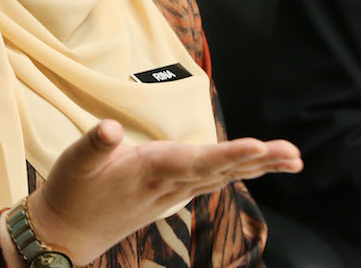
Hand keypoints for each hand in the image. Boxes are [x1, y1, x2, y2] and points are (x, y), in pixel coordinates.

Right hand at [25, 119, 301, 264]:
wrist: (66, 233)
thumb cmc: (70, 191)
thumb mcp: (73, 162)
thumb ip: (94, 144)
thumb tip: (111, 127)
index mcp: (147, 170)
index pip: (194, 160)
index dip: (228, 154)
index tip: (259, 147)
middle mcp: (166, 184)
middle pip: (219, 170)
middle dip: (258, 161)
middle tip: (294, 154)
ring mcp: (170, 193)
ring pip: (220, 177)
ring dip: (256, 167)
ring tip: (291, 158)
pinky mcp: (168, 196)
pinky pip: (210, 181)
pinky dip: (236, 172)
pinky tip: (254, 167)